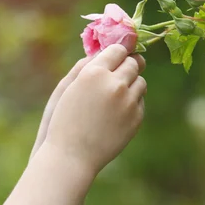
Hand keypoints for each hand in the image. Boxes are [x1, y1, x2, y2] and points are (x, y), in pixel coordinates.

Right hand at [44, 44, 146, 175]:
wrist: (72, 155)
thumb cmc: (64, 119)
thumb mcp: (68, 88)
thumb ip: (87, 66)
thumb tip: (104, 51)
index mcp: (94, 73)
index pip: (118, 50)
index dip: (118, 52)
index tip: (116, 56)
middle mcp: (114, 84)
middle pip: (133, 63)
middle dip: (127, 65)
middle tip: (119, 72)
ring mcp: (128, 102)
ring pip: (140, 81)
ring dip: (131, 83)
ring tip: (115, 94)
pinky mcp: (136, 117)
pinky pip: (140, 101)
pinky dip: (131, 102)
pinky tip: (116, 112)